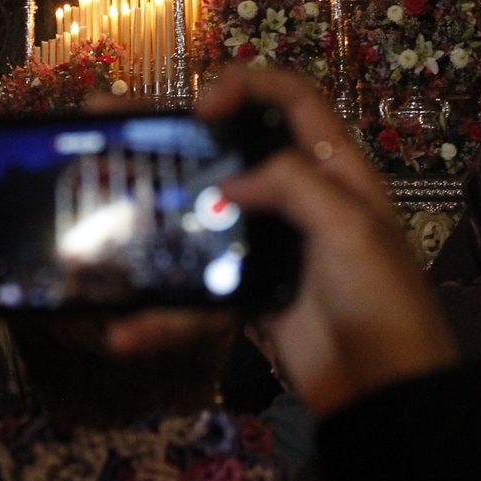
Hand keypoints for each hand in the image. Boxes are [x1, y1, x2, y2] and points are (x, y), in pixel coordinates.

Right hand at [107, 67, 457, 416]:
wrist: (386, 394)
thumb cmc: (383, 302)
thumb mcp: (351, 228)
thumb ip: (292, 185)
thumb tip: (228, 184)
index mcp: (335, 168)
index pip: (292, 98)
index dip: (246, 85)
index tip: (200, 108)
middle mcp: (300, 196)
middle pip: (232, 146)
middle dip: (174, 132)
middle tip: (113, 119)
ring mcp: (271, 245)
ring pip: (203, 215)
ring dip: (152, 215)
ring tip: (95, 199)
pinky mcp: (250, 293)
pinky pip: (197, 292)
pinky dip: (163, 313)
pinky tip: (127, 329)